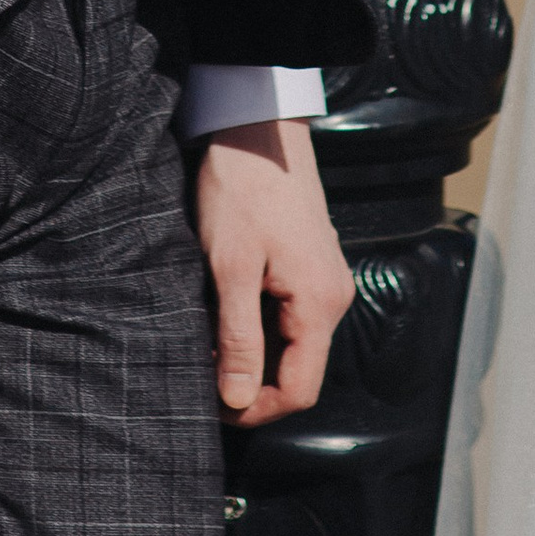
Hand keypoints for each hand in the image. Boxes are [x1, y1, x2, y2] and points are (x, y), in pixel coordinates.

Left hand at [196, 115, 355, 425]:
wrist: (257, 127)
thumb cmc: (243, 190)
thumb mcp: (231, 267)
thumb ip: (239, 338)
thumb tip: (238, 400)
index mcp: (320, 303)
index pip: (300, 390)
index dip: (256, 408)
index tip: (212, 404)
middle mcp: (333, 296)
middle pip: (298, 370)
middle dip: (249, 380)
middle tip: (201, 367)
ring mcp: (325, 279)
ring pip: (291, 343)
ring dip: (250, 351)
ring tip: (207, 335)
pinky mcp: (311, 265)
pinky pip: (289, 316)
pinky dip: (257, 325)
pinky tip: (223, 308)